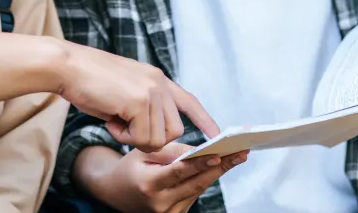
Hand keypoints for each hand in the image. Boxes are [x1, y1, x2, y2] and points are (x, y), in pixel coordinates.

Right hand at [57, 42, 219, 152]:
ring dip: (135, 138)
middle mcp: (159, 83)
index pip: (188, 101)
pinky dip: (123, 136)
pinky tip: (110, 119)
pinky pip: (141, 138)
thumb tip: (157, 134)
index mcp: (157, 78)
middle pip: (174, 130)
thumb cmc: (89, 81)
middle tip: (125, 128)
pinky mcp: (139, 102)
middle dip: (152, 139)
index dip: (203, 119)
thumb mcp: (125, 90)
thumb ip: (144, 105)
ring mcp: (151, 92)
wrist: (68, 66)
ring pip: (158, 138)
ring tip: (115, 120)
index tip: (216, 134)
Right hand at [96, 143, 247, 212]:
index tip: (218, 155)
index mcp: (148, 184)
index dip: (199, 164)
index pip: (179, 172)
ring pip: (199, 189)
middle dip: (221, 166)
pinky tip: (222, 165)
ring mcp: (169, 212)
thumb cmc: (131, 167)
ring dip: (219, 172)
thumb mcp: (144, 152)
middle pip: (196, 183)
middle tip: (240, 152)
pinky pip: (195, 193)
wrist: (116, 192)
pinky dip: (207, 178)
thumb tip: (198, 150)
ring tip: (237, 155)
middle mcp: (160, 203)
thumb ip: (170, 151)